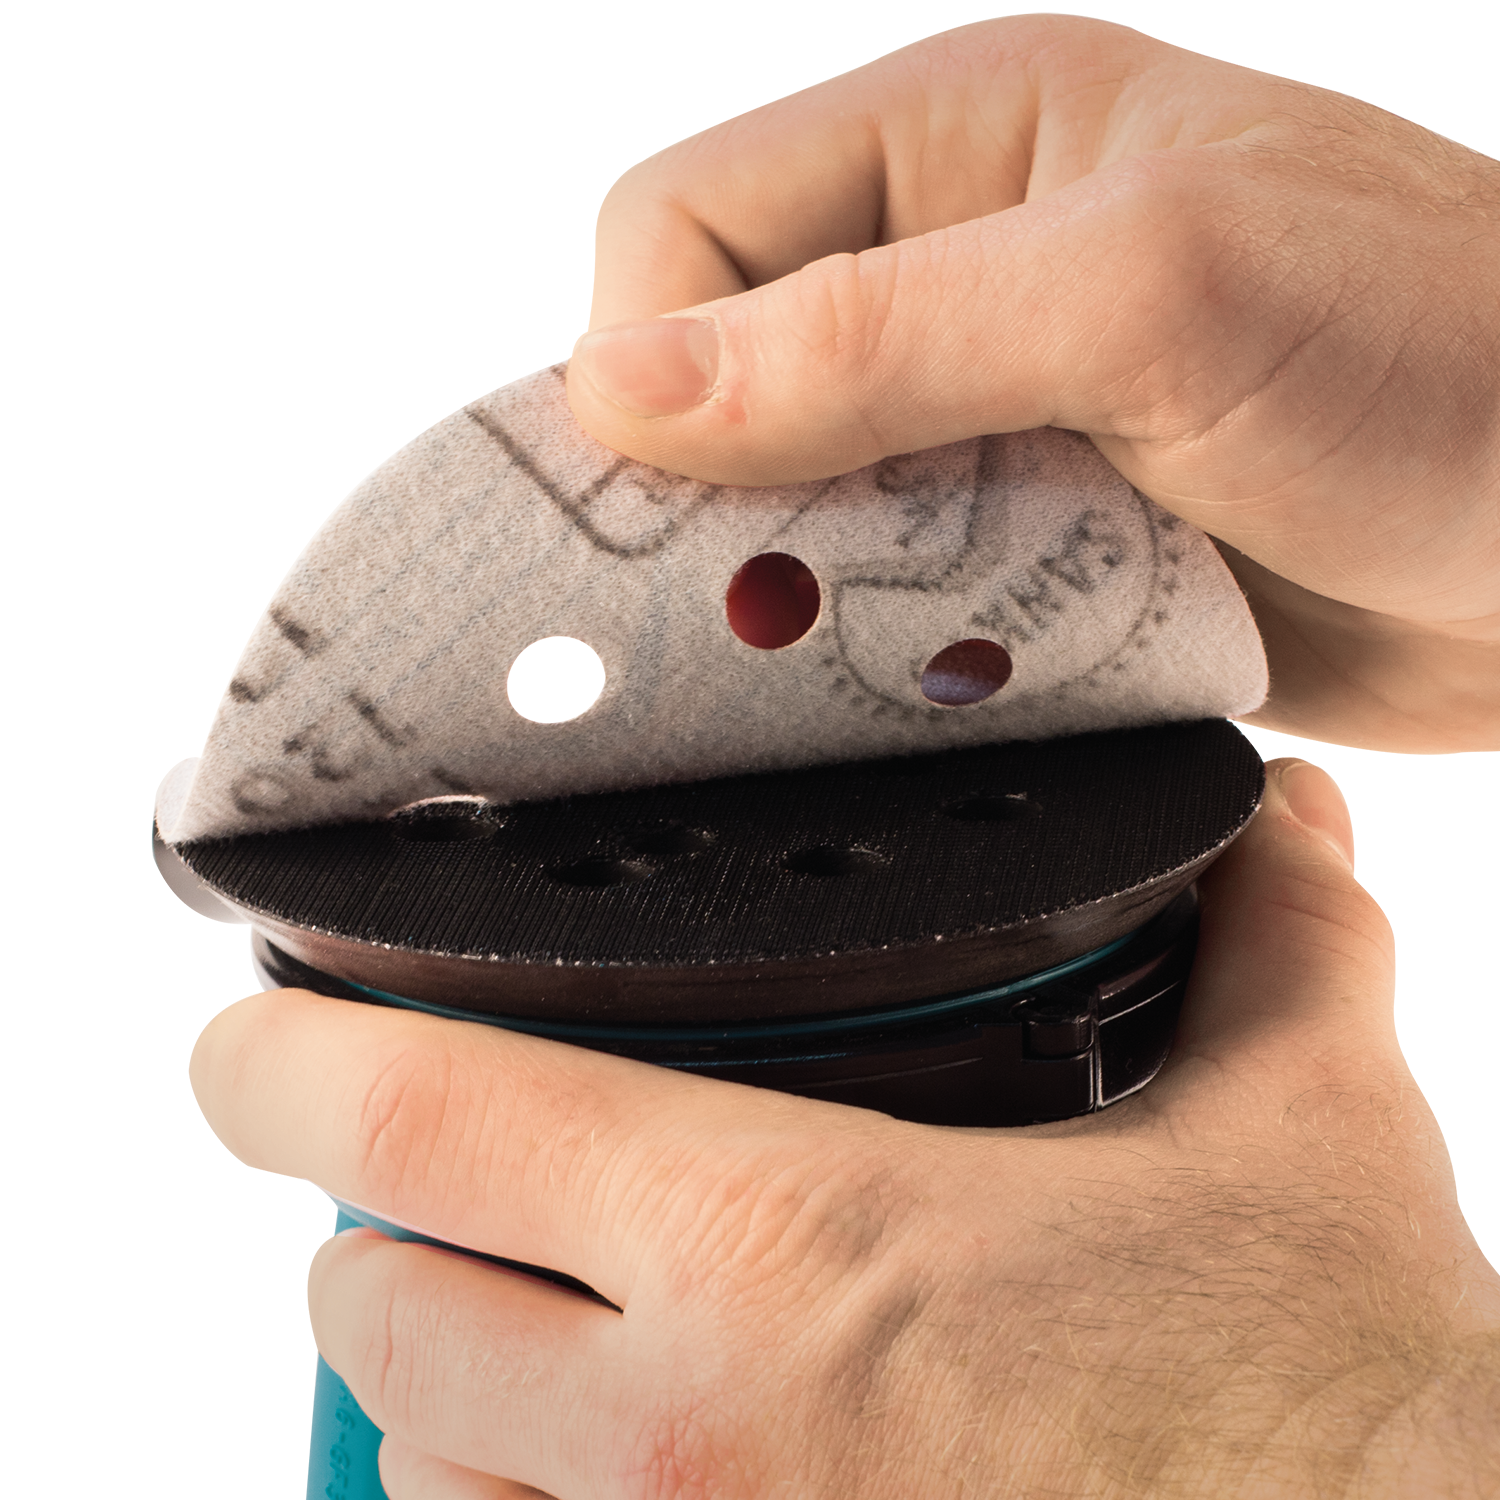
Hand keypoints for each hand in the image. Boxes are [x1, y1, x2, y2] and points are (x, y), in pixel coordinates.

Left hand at [190, 759, 1499, 1497]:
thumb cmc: (1334, 1415)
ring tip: (537, 1326)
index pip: (421, 1121)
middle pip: (374, 1310)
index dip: (284, 1064)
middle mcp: (689, 1448)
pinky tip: (616, 1463)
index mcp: (788, 1251)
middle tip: (454, 1177)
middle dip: (382, 1230)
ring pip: (421, 1479)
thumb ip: (1271, 949)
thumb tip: (1284, 824)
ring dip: (447, 1390)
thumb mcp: (1305, 1139)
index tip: (249, 1039)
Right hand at [564, 16, 1499, 753]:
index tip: (678, 508)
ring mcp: (991, 418)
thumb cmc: (1442, 355)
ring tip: (907, 643)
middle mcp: (953, 270)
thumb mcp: (1149, 299)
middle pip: (722, 386)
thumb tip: (620, 391)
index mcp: (956, 137)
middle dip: (725, 506)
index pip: (682, 228)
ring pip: (796, 513)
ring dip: (818, 597)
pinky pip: (891, 603)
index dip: (644, 365)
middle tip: (780, 604)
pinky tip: (960, 682)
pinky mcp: (1030, 545)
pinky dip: (897, 657)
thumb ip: (875, 337)